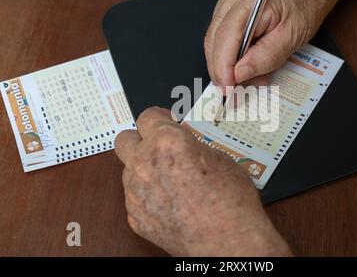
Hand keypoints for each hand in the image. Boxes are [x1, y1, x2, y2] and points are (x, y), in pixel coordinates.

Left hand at [115, 107, 291, 256]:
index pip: (147, 116)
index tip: (163, 121)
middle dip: (138, 139)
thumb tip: (184, 143)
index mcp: (166, 142)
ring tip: (169, 180)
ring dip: (143, 169)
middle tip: (156, 146)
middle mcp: (144, 163)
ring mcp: (136, 192)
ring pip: (128, 170)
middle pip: (123, 139)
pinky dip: (147, 195)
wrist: (228, 240)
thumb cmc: (230, 201)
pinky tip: (169, 202)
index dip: (158, 117)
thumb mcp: (219, 157)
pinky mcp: (135, 216)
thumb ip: (191, 145)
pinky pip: (134, 197)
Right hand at [204, 0, 348, 90]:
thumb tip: (239, 74)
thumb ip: (266, 57)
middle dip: (223, 71)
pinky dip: (230, 56)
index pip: (226, 37)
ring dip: (227, 66)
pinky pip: (220, 37)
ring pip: (214, 42)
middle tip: (235, 93)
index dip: (222, 67)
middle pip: (214, 41)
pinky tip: (247, 64)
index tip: (227, 90)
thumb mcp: (292, 37)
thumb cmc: (304, 5)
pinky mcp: (227, 7)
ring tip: (250, 78)